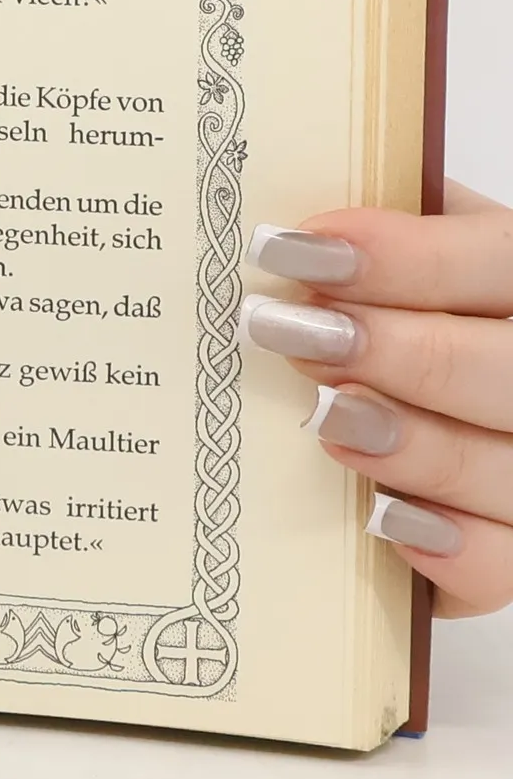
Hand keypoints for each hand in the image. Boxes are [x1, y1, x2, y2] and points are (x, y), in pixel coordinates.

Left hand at [242, 182, 512, 615]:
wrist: (449, 408)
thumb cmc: (424, 319)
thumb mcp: (412, 261)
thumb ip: (382, 231)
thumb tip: (288, 214)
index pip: (499, 259)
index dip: (405, 255)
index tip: (294, 248)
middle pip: (505, 369)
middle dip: (395, 349)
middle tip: (288, 332)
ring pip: (506, 467)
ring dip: (410, 443)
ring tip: (322, 415)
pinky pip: (504, 564)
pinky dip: (449, 547)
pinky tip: (382, 518)